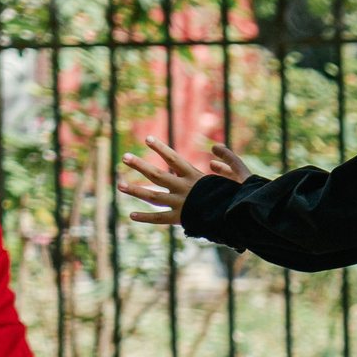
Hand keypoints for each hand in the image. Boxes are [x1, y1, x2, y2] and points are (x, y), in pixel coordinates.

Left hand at [120, 136, 251, 225]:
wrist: (234, 218)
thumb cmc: (236, 196)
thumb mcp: (237, 174)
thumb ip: (227, 160)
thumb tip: (214, 151)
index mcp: (194, 177)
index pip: (174, 159)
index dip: (160, 148)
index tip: (147, 138)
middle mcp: (183, 188)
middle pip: (157, 175)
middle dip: (140, 165)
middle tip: (125, 157)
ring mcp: (180, 204)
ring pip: (152, 196)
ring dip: (135, 190)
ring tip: (119, 185)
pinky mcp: (179, 218)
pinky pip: (159, 218)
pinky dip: (146, 218)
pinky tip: (131, 215)